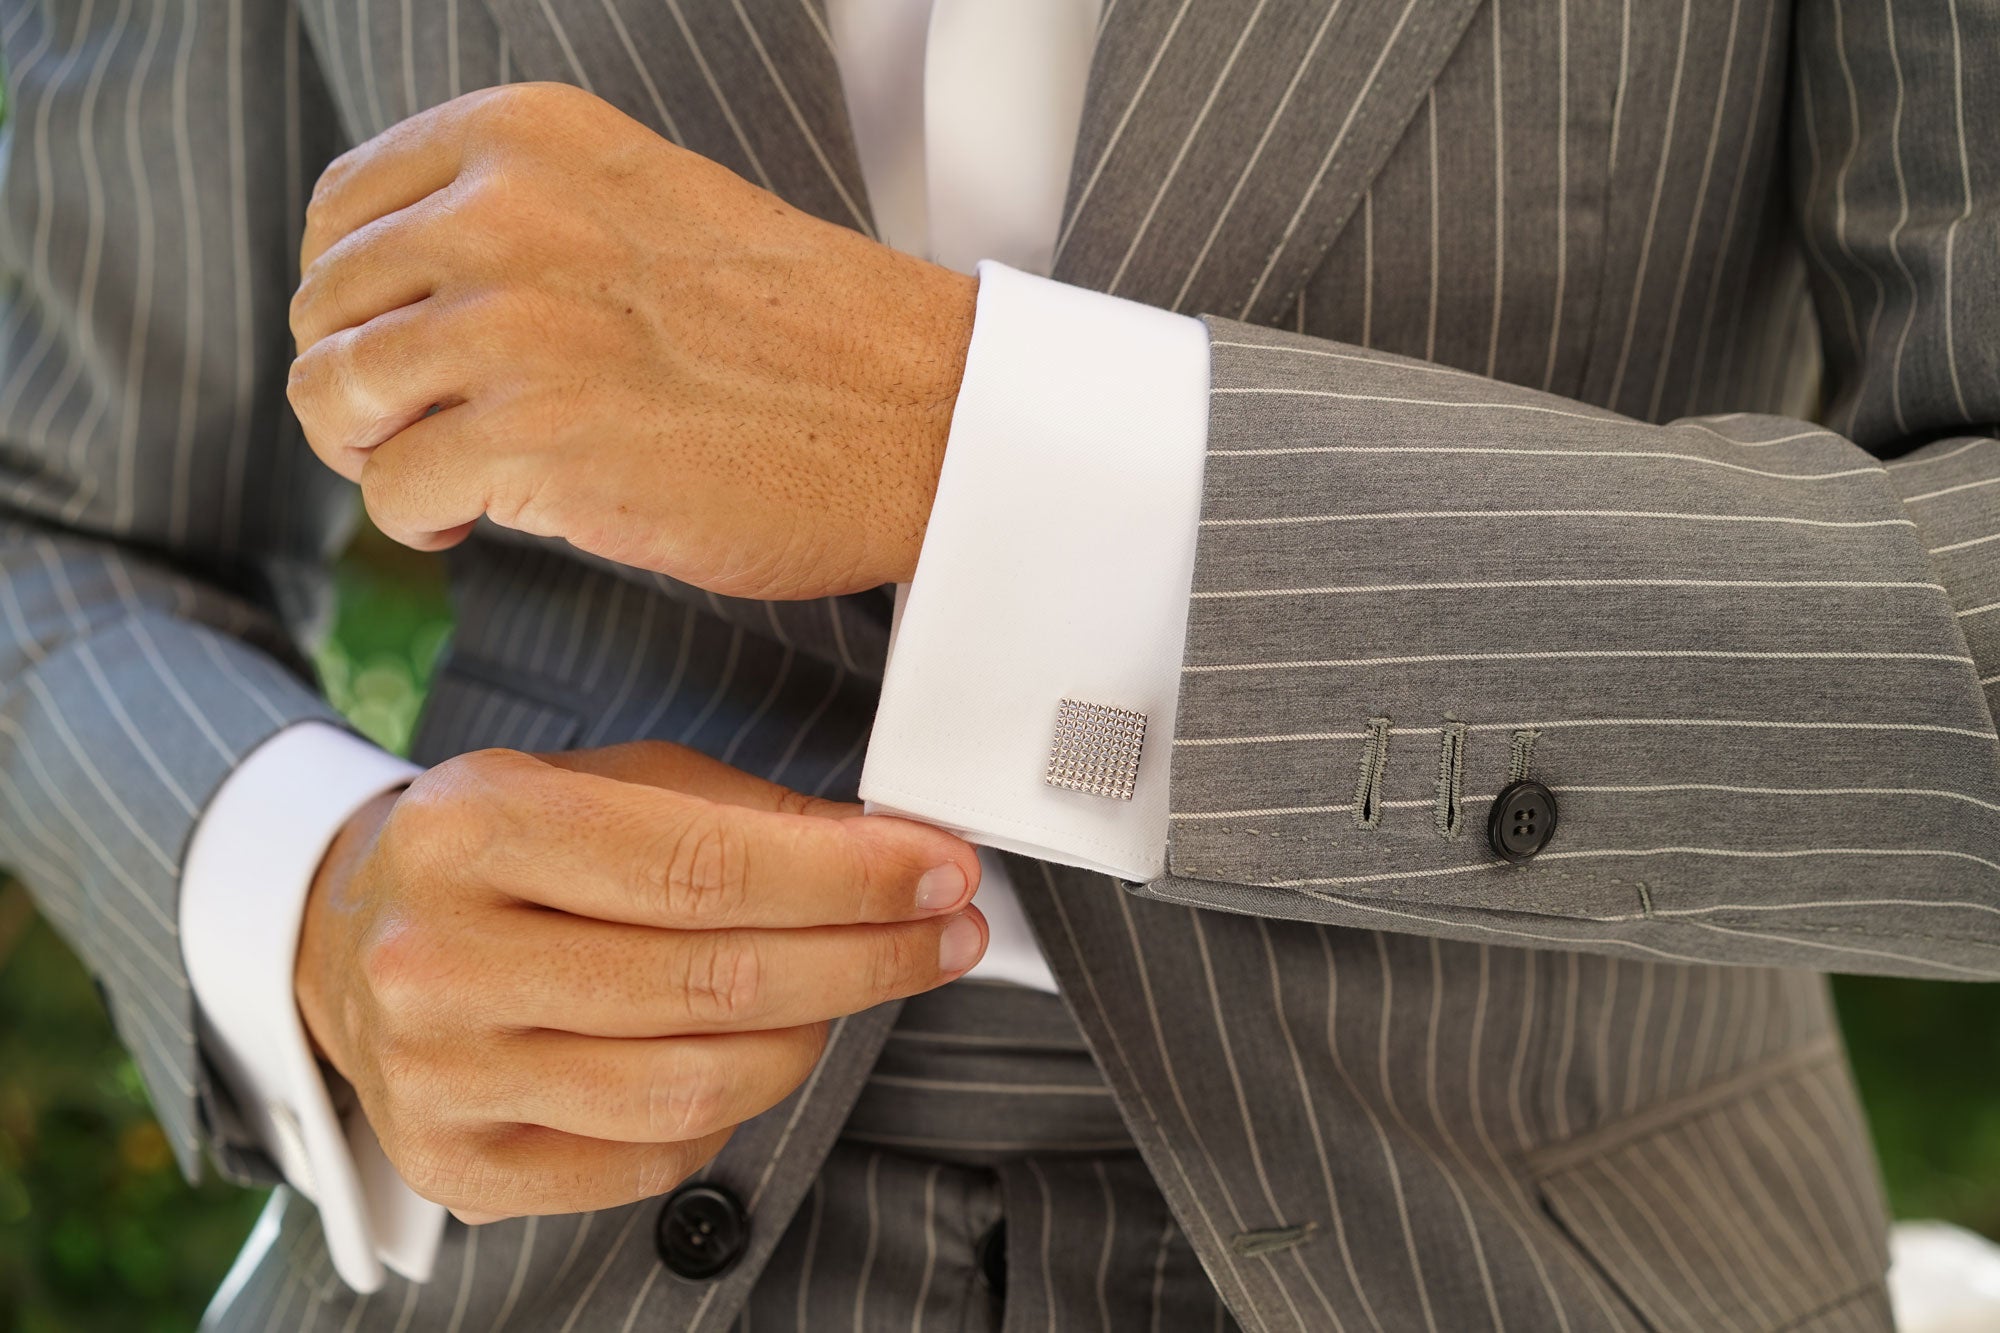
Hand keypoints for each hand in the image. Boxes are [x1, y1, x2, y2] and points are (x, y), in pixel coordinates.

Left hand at [287, 82, 977, 599]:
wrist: (920, 413)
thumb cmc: (804, 333)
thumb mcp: (642, 208)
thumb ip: (520, 225)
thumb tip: (401, 304)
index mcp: (528, 138)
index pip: (342, 210)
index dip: (354, 298)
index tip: (405, 352)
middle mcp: (503, 212)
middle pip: (323, 309)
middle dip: (359, 387)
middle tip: (427, 432)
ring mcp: (514, 325)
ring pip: (332, 397)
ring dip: (375, 455)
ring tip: (445, 478)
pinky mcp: (533, 439)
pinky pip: (390, 494)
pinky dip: (419, 523)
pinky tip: (477, 523)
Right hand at [295, 741, 985, 1221]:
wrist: (350, 938)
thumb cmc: (503, 852)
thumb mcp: (607, 783)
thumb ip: (745, 817)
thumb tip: (892, 859)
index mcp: (475, 825)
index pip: (706, 867)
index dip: (848, 879)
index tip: (942, 872)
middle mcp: (442, 957)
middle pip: (712, 985)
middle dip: (865, 959)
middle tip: (947, 933)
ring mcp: (442, 1076)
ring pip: (693, 1089)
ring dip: (814, 1038)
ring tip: (856, 987)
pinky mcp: (459, 1165)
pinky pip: (652, 1160)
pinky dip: (733, 1109)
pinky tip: (755, 1051)